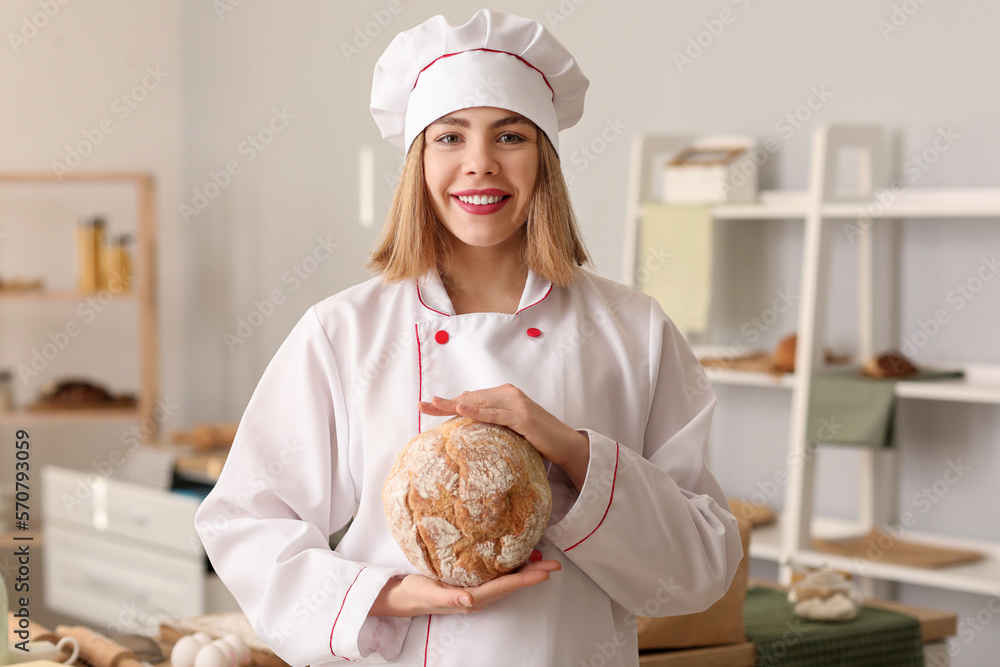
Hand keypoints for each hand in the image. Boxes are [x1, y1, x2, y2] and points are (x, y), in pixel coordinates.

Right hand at [368, 559, 561, 616]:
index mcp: (472, 599)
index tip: (545, 572)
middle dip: (534, 574)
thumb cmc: (416, 593)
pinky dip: (511, 568)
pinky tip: (517, 559)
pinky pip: (497, 577)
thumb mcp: (430, 592)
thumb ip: (450, 598)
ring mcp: (476, 591)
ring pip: (507, 581)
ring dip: (526, 571)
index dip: (526, 579)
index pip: (505, 586)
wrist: (404, 597)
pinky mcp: (471, 583)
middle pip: (512, 584)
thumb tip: (470, 600)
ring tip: (543, 559)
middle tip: (555, 564)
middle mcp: (478, 596)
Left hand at [418, 384, 590, 488]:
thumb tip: (466, 407)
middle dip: (446, 402)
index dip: (449, 402)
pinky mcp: (522, 416)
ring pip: (479, 403)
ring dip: (455, 404)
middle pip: (471, 398)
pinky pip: (495, 414)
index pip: (471, 398)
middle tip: (422, 405)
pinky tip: (461, 410)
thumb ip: (493, 417)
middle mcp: (508, 394)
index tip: (427, 406)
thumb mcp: (511, 426)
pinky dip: (477, 411)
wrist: (566, 445)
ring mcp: (516, 404)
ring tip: (434, 404)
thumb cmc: (538, 438)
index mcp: (504, 395)